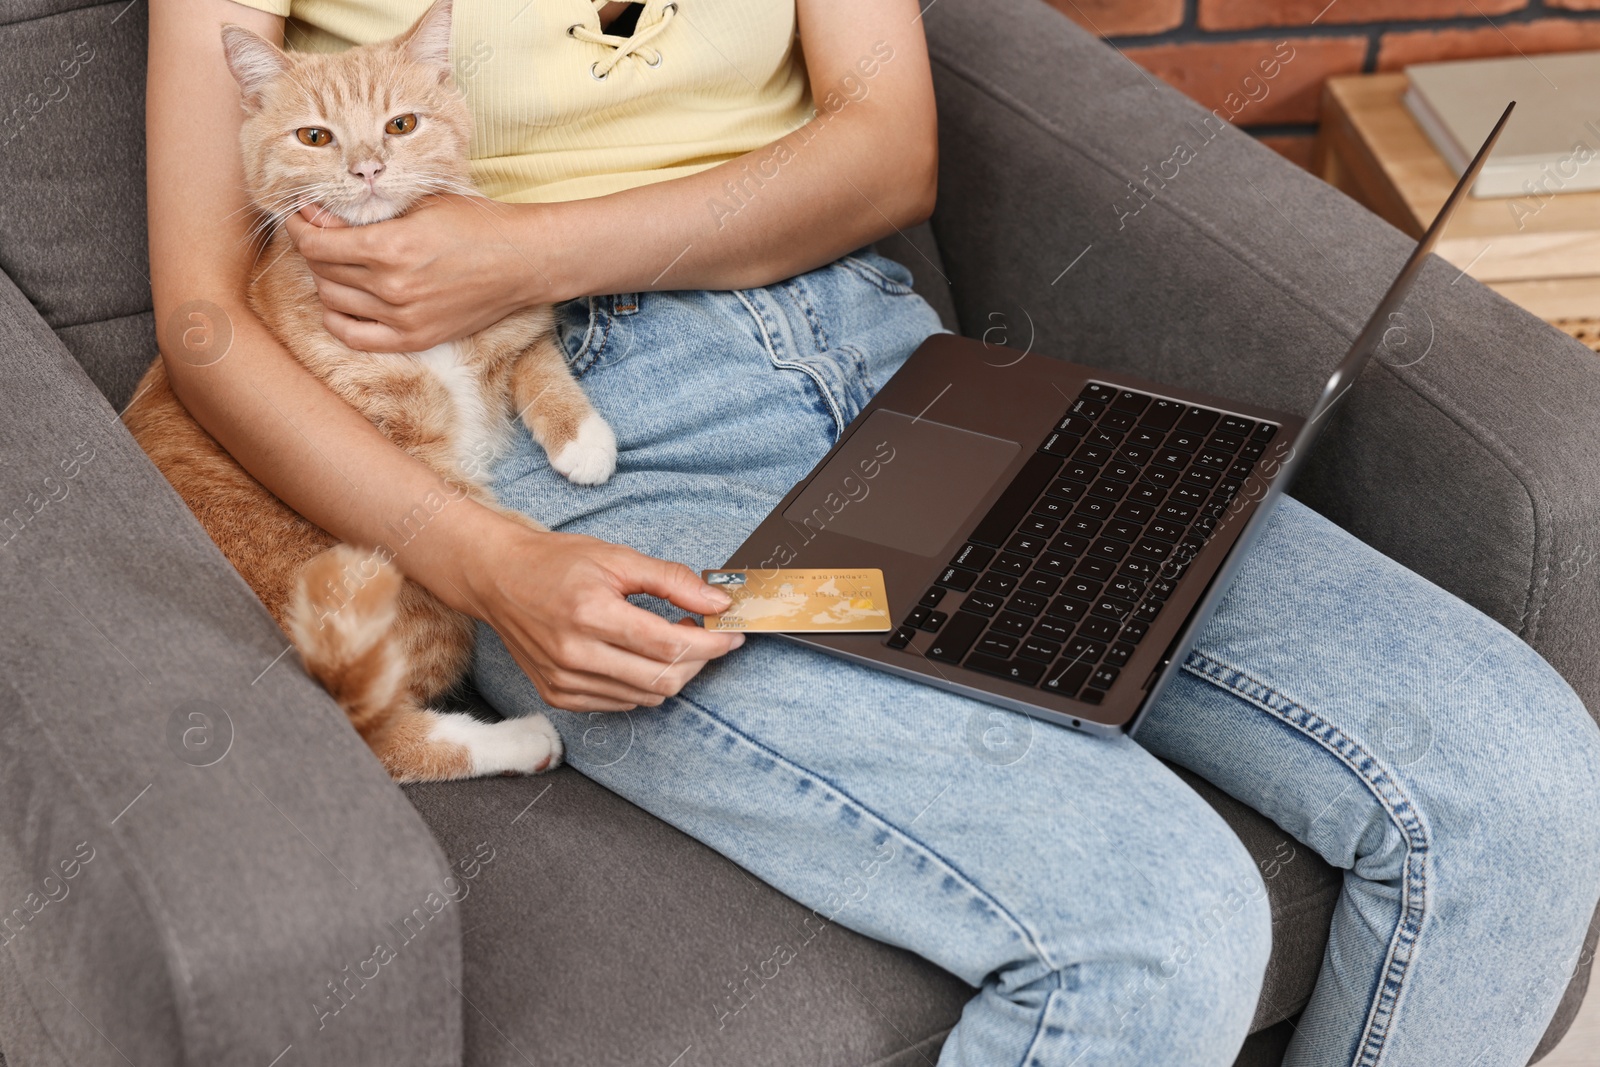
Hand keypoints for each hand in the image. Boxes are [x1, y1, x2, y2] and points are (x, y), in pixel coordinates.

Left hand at [284, 195, 548, 351]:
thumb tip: (315, 214)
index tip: (300, 216)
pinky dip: (338, 320)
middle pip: (322, 272)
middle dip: (313, 249)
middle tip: (320, 233)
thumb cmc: (474, 224)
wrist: (520, 261)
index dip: (300, 227)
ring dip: (327, 281)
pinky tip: (342, 302)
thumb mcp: (418, 203)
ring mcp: (403, 317)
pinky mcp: (415, 338)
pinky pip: (355, 337)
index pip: (317, 243)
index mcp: (390, 247)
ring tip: (337, 265)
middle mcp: (392, 286)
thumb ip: (364, 213)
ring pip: (333, 302)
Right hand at [452, 514, 744, 711]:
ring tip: (672, 642)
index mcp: (591, 613)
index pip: (669, 644)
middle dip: (698, 661)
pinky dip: (643, 686)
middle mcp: (575, 654)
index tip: (732, 634)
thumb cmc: (556, 563)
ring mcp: (564, 680)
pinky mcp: (558, 695)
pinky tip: (640, 658)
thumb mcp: (618, 557)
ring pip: (646, 697)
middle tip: (704, 636)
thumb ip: (673, 581)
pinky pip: (621, 704)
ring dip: (672, 673)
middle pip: (663, 679)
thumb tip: (718, 603)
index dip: (711, 643)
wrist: (498, 578)